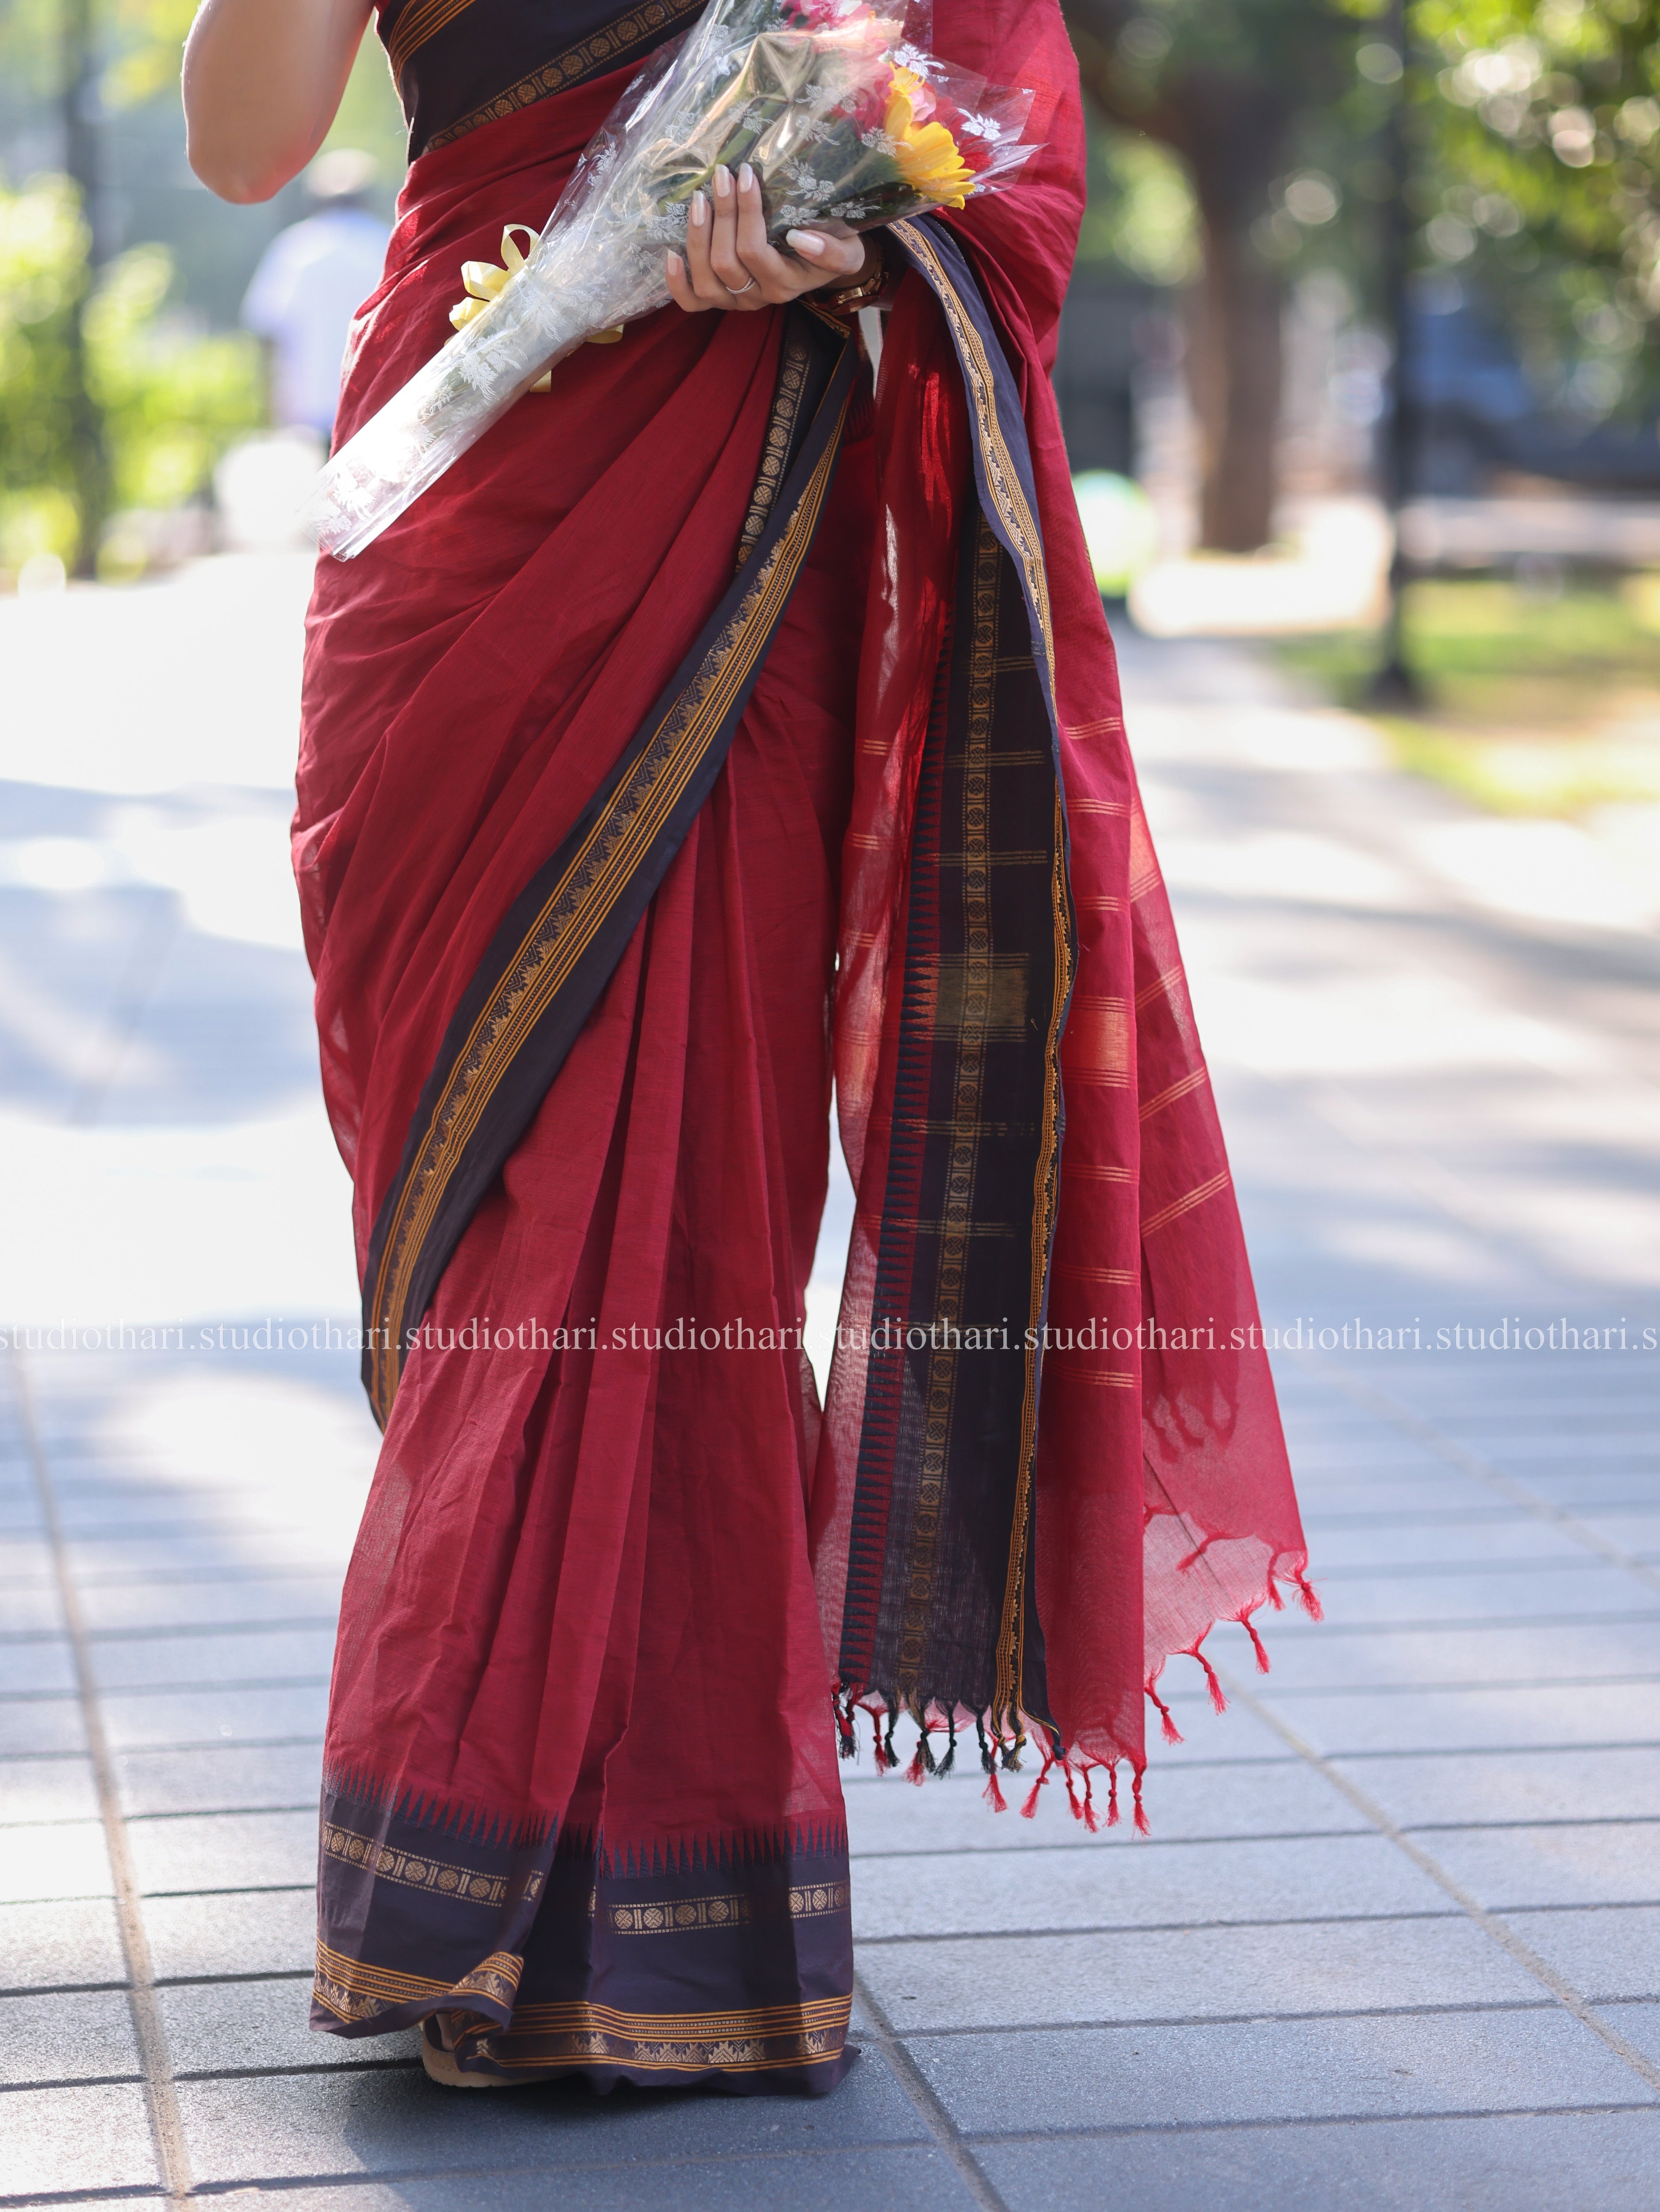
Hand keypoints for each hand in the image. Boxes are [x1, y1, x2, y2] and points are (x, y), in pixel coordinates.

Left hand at [666, 162, 874, 313]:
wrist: (829, 263)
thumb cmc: (835, 245)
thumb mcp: (846, 248)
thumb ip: (831, 250)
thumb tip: (802, 238)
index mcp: (786, 285)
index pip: (756, 252)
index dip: (745, 213)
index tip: (746, 173)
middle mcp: (759, 297)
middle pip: (727, 263)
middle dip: (721, 216)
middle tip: (721, 176)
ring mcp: (737, 301)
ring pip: (706, 281)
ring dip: (697, 238)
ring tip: (700, 199)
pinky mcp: (721, 300)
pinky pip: (692, 303)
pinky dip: (677, 283)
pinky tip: (671, 254)